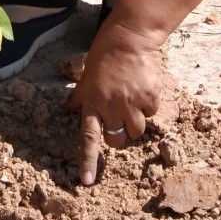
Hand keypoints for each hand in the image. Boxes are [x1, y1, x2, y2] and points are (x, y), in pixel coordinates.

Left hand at [67, 19, 163, 185]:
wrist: (130, 38)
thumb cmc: (105, 54)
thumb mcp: (87, 75)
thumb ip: (81, 96)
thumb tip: (69, 108)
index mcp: (93, 103)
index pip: (89, 137)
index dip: (88, 160)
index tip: (87, 181)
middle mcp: (112, 106)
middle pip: (117, 140)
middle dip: (118, 134)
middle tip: (118, 116)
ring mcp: (132, 103)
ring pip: (137, 130)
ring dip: (135, 120)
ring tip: (131, 99)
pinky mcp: (150, 98)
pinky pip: (151, 113)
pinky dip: (148, 106)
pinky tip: (142, 87)